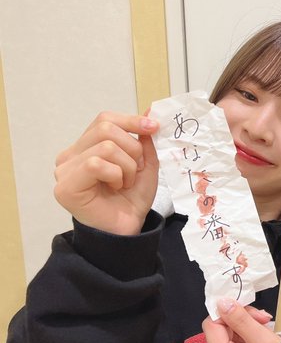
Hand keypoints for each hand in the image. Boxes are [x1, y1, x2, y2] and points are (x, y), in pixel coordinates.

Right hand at [53, 111, 159, 234]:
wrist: (127, 230)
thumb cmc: (131, 199)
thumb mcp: (144, 165)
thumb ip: (144, 140)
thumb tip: (149, 112)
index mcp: (86, 147)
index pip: (104, 119)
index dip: (130, 120)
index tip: (153, 127)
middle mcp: (70, 156)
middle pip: (105, 127)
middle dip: (132, 148)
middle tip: (136, 170)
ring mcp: (64, 170)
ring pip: (105, 146)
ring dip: (127, 166)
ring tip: (124, 183)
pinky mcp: (66, 185)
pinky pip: (96, 163)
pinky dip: (116, 175)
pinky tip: (115, 188)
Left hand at [203, 299, 280, 342]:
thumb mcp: (263, 342)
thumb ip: (242, 320)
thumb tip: (222, 302)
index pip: (212, 324)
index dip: (229, 312)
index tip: (250, 311)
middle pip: (222, 329)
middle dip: (242, 319)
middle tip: (264, 320)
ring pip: (230, 336)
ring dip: (247, 327)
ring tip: (266, 329)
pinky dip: (249, 338)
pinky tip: (263, 339)